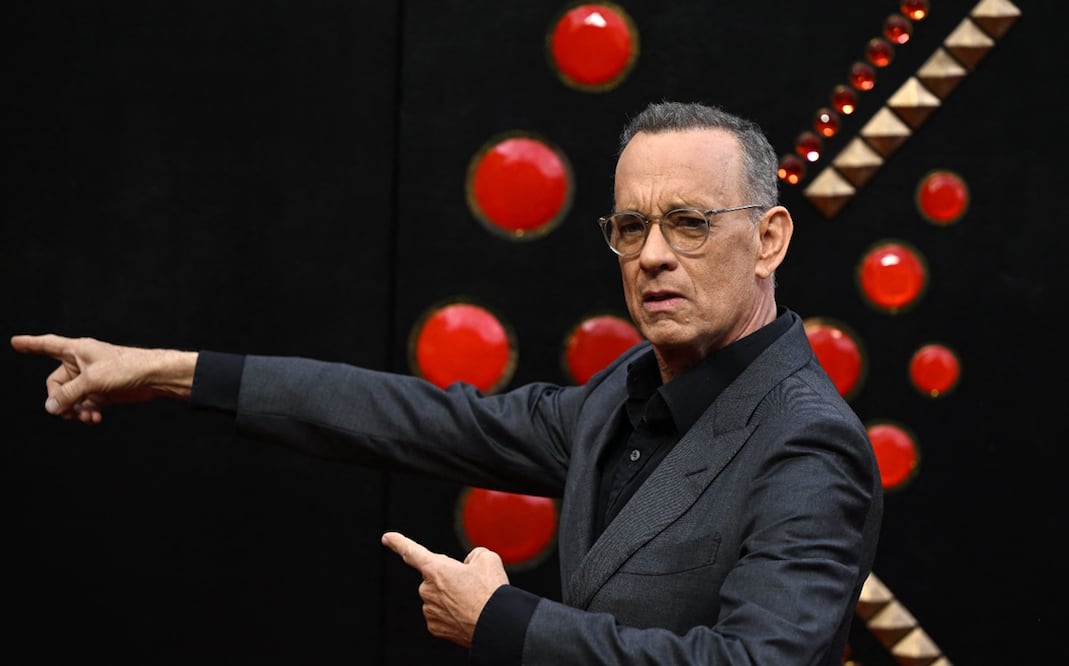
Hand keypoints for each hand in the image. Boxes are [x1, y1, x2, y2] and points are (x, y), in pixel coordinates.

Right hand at [10, 334, 197, 423]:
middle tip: (70, 411)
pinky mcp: (102, 392)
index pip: (47, 345)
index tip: (15, 342)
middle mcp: (81, 363)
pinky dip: (86, 413)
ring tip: (87, 416)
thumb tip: (51, 407)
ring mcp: (91, 379)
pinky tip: (94, 418)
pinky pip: (84, 405)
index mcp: (77, 350)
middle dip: (61, 400)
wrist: (156, 378)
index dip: (31, 344)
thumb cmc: (127, 368)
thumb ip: (69, 394)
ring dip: (75, 410)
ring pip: (70, 398)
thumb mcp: (92, 380)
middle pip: (55, 384)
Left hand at [381, 531, 507, 647]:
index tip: (387, 537)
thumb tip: (468, 566)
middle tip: (471, 587)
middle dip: (449, 579)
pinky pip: (440, 614)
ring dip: (452, 597)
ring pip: (438, 596)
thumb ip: (473, 555)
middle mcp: (427, 589)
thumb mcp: (488, 559)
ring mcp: (429, 610)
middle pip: (435, 578)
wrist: (495, 625)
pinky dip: (452, 613)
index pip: (412, 551)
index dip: (398, 542)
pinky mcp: (434, 627)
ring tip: (472, 602)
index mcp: (436, 568)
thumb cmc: (491, 591)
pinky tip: (466, 615)